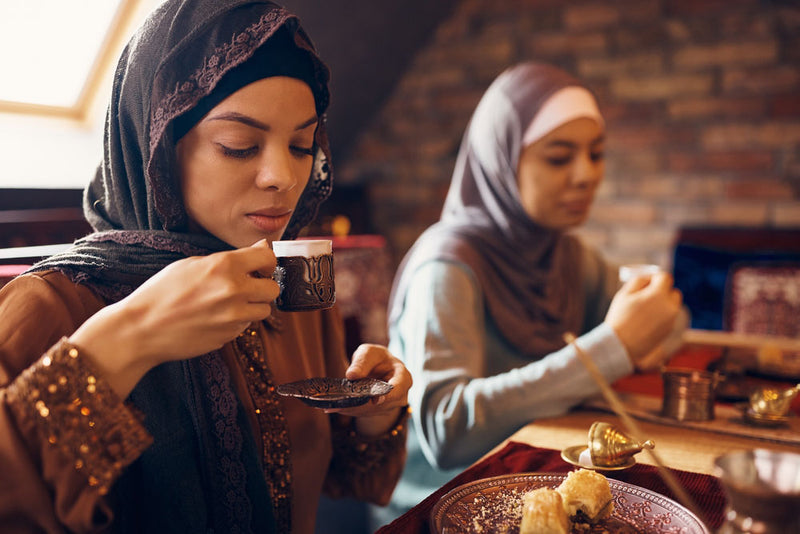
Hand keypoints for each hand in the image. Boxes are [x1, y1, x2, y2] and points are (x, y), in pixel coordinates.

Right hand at [70, 240, 279, 396]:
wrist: (142, 329)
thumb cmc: (161, 293)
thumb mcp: (192, 264)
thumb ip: (229, 258)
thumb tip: (261, 249)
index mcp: (224, 266)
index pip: (268, 258)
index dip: (267, 262)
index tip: (261, 266)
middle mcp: (234, 290)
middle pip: (273, 288)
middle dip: (263, 287)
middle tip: (248, 286)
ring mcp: (234, 316)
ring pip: (264, 310)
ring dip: (253, 306)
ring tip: (230, 303)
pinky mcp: (230, 336)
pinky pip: (246, 326)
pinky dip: (237, 322)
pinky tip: (215, 318)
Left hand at [325, 344, 411, 436]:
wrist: (377, 368)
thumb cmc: (376, 358)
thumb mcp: (368, 353)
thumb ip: (361, 362)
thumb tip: (352, 375)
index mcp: (403, 377)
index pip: (398, 388)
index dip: (388, 395)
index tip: (376, 400)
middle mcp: (400, 395)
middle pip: (383, 404)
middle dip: (362, 404)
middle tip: (342, 405)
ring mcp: (390, 406)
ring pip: (371, 411)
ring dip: (353, 409)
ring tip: (334, 406)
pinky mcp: (378, 412)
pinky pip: (365, 413)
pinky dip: (350, 410)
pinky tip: (335, 407)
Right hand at [604, 271, 682, 369]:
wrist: (621, 345)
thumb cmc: (620, 317)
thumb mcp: (624, 293)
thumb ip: (639, 280)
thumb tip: (650, 278)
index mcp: (659, 294)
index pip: (665, 278)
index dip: (655, 279)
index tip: (646, 284)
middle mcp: (669, 306)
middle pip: (673, 292)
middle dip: (662, 292)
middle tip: (646, 297)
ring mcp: (671, 320)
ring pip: (672, 305)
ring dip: (663, 304)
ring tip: (645, 311)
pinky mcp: (669, 330)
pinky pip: (669, 317)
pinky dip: (662, 316)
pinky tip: (646, 322)